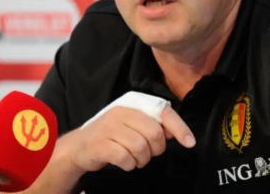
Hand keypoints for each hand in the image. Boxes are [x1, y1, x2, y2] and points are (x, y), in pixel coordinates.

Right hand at [69, 105, 194, 172]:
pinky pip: (125, 158)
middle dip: (155, 149)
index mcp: (132, 104)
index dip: (179, 128)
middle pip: (154, 133)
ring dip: (141, 159)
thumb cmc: (111, 136)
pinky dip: (128, 165)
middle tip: (148, 154)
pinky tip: (124, 163)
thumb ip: (152, 125)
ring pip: (140, 147)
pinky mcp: (100, 144)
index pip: (163, 112)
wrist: (79, 147)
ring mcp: (109, 127)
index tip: (190, 143)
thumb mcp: (132, 125)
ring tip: (135, 160)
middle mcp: (121, 112)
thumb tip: (177, 133)